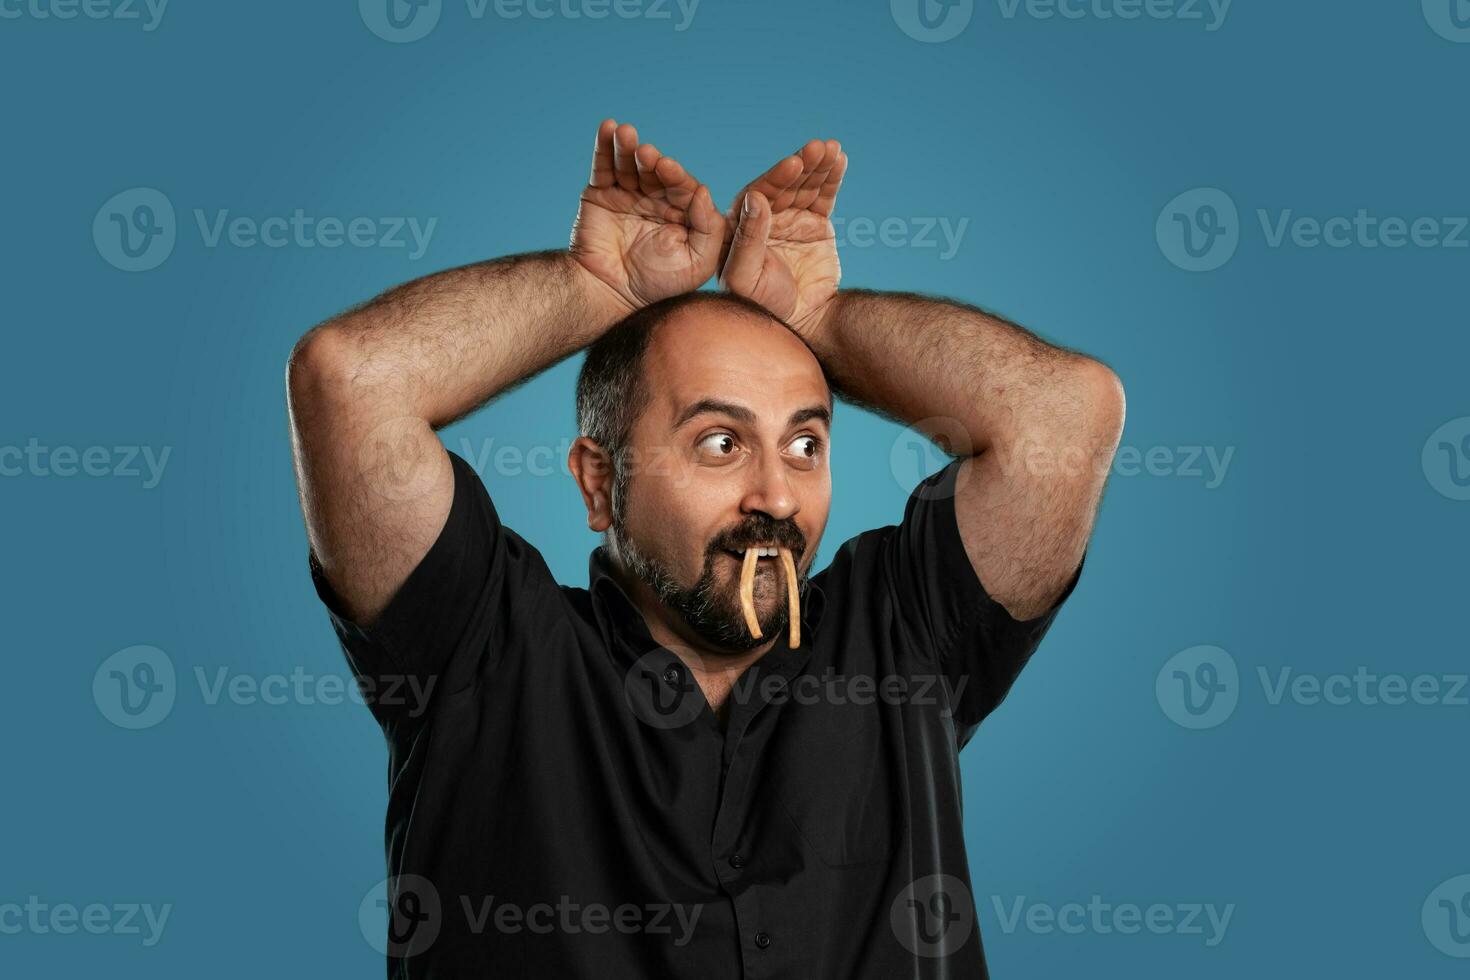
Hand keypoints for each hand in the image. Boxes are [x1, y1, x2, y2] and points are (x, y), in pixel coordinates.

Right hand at [570, 119, 726, 313]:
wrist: (610, 294)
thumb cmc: (658, 285)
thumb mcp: (698, 262)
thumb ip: (709, 229)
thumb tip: (703, 190)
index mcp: (682, 212)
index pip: (682, 186)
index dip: (676, 175)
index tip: (667, 167)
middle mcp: (656, 199)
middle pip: (655, 171)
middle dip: (651, 160)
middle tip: (647, 154)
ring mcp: (627, 194)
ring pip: (630, 163)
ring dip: (628, 146)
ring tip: (625, 133)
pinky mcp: (601, 193)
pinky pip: (603, 166)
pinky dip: (604, 146)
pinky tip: (608, 127)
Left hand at [719, 139, 847, 334]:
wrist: (803, 321)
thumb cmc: (765, 305)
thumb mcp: (746, 277)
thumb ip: (747, 239)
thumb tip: (754, 197)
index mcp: (741, 227)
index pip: (757, 195)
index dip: (775, 178)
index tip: (792, 164)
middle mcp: (765, 218)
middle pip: (783, 185)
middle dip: (800, 165)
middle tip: (816, 148)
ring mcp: (791, 218)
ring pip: (804, 185)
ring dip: (817, 165)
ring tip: (831, 148)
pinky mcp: (815, 222)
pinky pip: (823, 195)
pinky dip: (831, 177)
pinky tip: (838, 158)